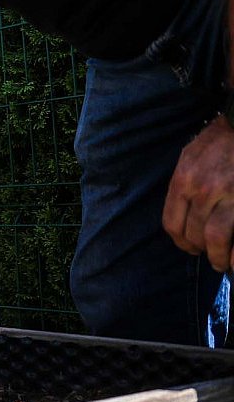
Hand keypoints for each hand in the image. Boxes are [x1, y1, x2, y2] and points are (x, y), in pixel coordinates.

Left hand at [164, 118, 233, 270]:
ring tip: (223, 262)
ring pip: (216, 238)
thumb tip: (185, 213)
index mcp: (183, 180)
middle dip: (200, 250)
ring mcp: (228, 195)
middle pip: (193, 234)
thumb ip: (185, 184)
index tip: (189, 247)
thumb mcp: (192, 156)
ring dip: (218, 256)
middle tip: (209, 255)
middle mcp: (202, 190)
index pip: (173, 223)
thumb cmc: (222, 140)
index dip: (181, 241)